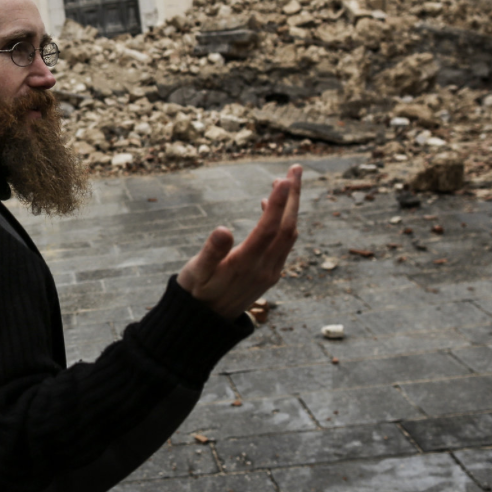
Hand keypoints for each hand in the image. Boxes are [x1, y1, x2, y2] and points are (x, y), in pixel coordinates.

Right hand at [176, 164, 302, 319]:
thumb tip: (223, 229)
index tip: (283, 179)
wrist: (206, 323)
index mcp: (246, 264)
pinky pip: (283, 243)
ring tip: (286, 181)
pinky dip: (283, 221)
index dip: (277, 203)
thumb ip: (211, 252)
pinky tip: (270, 208)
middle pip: (287, 228)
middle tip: (295, 168)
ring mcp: (270, 272)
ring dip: (291, 207)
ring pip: (289, 235)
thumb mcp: (196, 273)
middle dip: (293, 197)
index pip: (268, 229)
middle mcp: (265, 268)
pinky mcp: (270, 274)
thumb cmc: (196, 293)